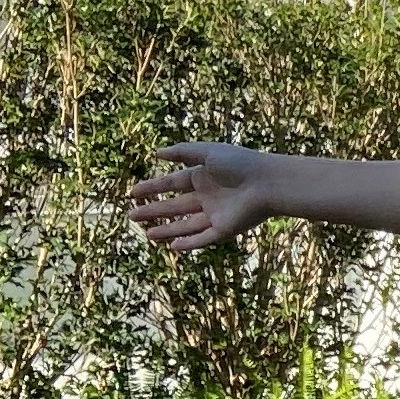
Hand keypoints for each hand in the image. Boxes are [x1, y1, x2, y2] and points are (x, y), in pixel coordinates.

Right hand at [124, 142, 272, 253]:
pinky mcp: (225, 229)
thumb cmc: (240, 163)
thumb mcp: (208, 152)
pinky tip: (173, 246)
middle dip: (153, 211)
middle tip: (131, 216)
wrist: (268, 183)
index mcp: (203, 176)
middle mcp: (207, 196)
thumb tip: (156, 153)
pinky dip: (189, 243)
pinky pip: (203, 238)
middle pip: (175, 206)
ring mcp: (216, 214)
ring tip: (147, 234)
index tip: (133, 193)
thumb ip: (182, 152)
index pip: (172, 183)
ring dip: (167, 230)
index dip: (152, 188)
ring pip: (186, 225)